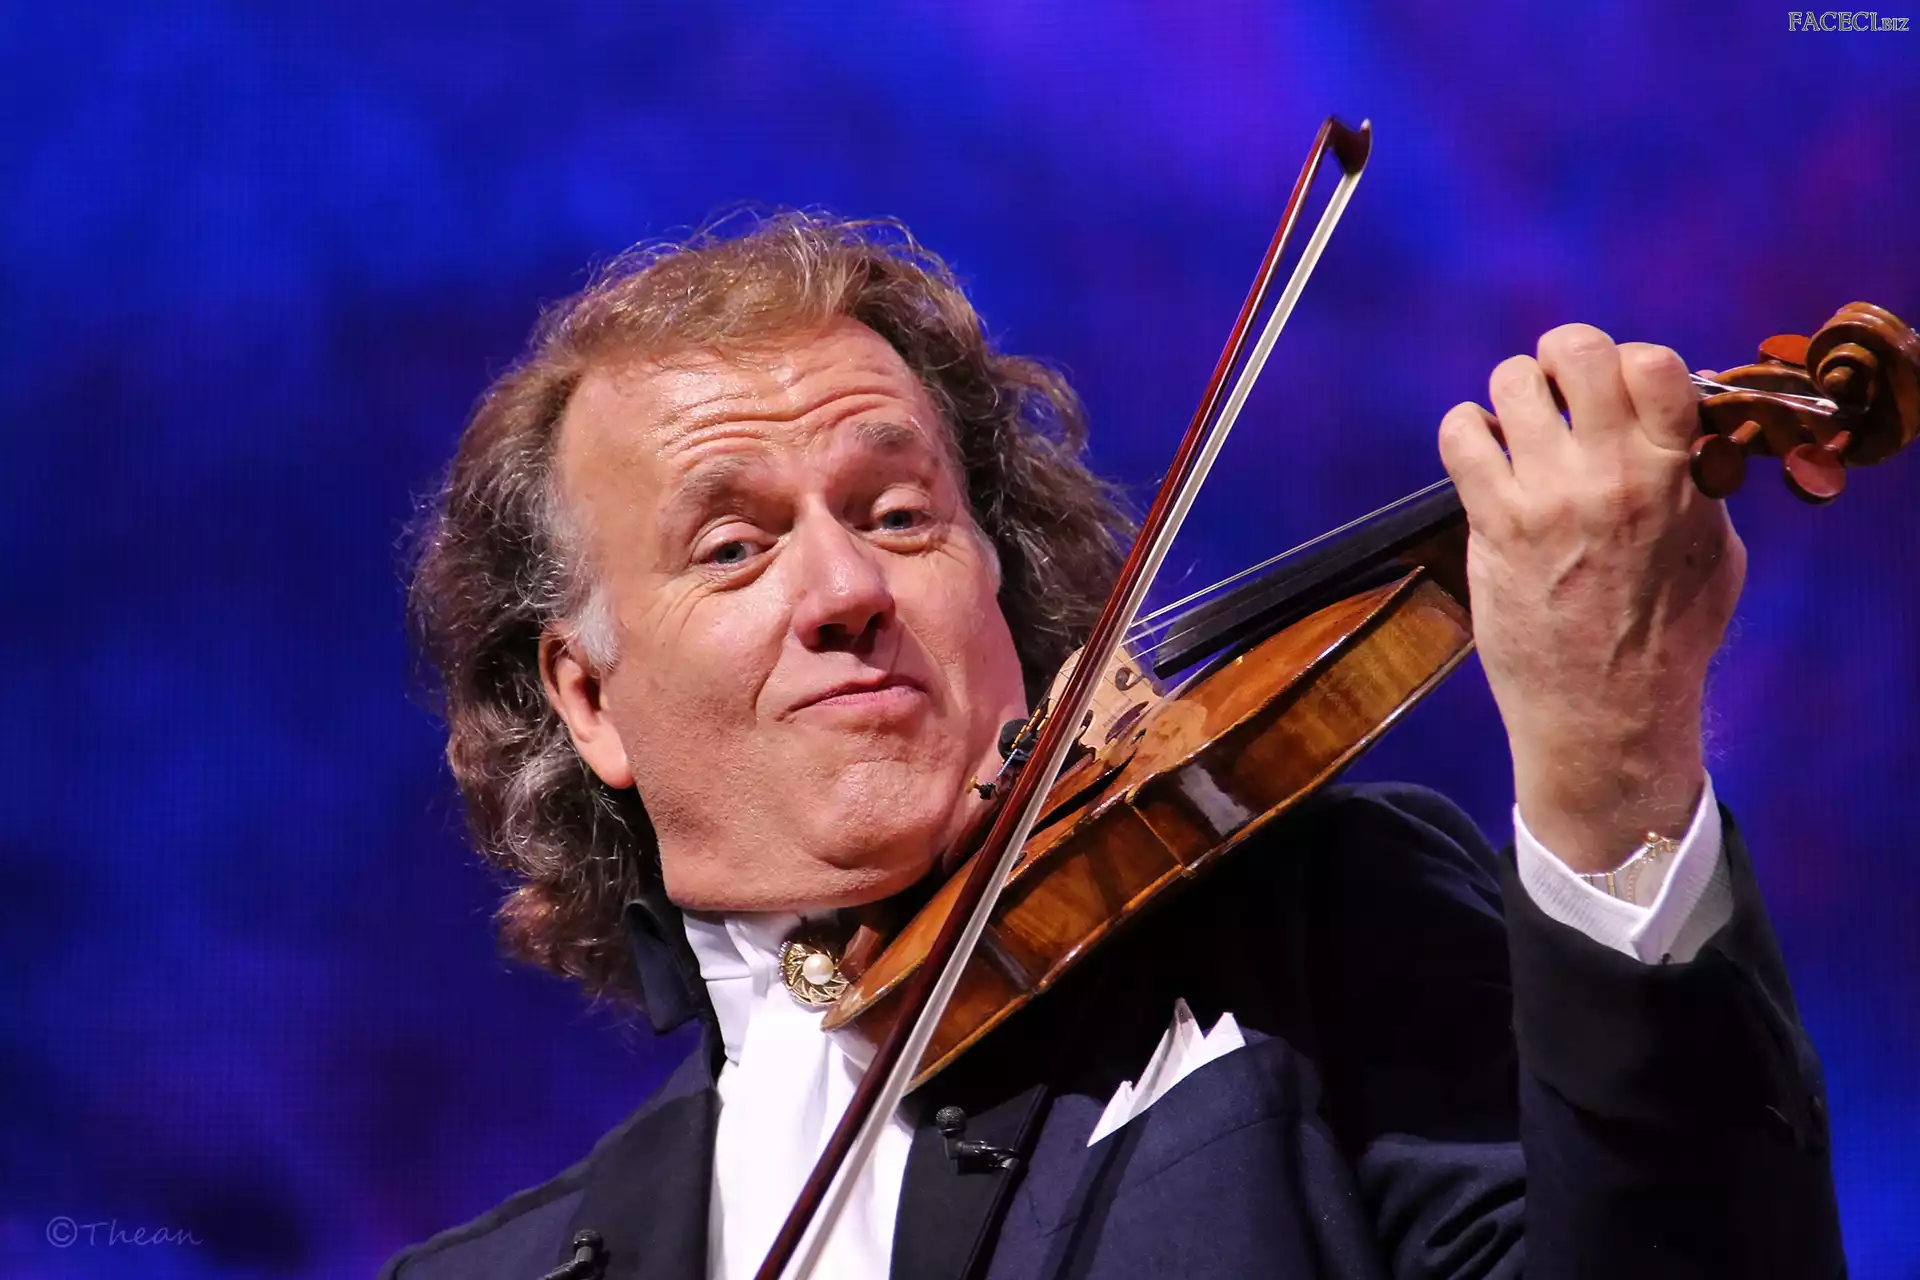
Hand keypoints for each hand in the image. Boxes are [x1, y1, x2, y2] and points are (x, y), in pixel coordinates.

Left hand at [1437, 325, 1745, 871]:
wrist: (1605, 711)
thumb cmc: (1666, 636)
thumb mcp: (1715, 551)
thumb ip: (1698, 483)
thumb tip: (1687, 431)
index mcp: (1677, 472)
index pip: (1654, 361)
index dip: (1626, 361)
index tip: (1616, 393)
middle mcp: (1612, 473)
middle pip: (1577, 350)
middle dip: (1562, 358)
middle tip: (1558, 393)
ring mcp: (1549, 495)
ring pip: (1511, 382)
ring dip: (1511, 395)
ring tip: (1518, 429)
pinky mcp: (1495, 523)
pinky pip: (1462, 435)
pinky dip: (1466, 431)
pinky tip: (1482, 457)